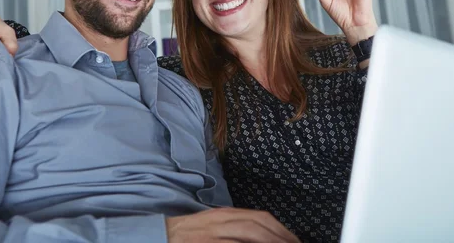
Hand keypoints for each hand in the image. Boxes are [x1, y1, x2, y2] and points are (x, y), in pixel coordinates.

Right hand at [166, 208, 300, 242]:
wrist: (158, 236)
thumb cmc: (187, 234)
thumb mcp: (213, 225)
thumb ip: (235, 228)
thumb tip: (260, 235)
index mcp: (225, 214)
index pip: (260, 217)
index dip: (282, 230)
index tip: (294, 241)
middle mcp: (221, 220)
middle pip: (258, 225)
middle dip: (281, 237)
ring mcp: (213, 233)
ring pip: (248, 233)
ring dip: (269, 240)